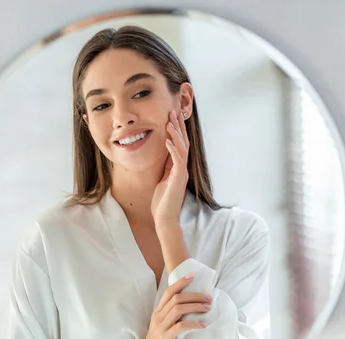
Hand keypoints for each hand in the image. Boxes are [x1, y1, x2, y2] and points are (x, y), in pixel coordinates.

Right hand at [126, 274, 211, 338]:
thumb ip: (172, 317)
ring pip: (179, 309)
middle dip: (194, 295)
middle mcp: (158, 317)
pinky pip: (181, 326)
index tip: (192, 276)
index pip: (168, 292)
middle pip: (176, 298)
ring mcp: (161, 327)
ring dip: (196, 306)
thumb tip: (189, 308)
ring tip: (208, 308)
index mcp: (157, 313)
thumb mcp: (163, 328)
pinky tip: (203, 324)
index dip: (180, 282)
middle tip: (208, 297)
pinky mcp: (165, 338)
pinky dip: (194, 323)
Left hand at [151, 110, 189, 225]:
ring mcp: (181, 174)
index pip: (180, 145)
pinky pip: (177, 161)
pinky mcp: (178, 180)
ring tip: (170, 122)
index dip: (177, 131)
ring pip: (182, 149)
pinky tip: (166, 140)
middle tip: (174, 112)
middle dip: (178, 127)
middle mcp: (182, 169)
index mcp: (178, 168)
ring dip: (176, 134)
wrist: (165, 219)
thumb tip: (164, 156)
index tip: (172, 117)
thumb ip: (165, 168)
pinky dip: (172, 149)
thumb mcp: (162, 180)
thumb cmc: (162, 202)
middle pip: (183, 143)